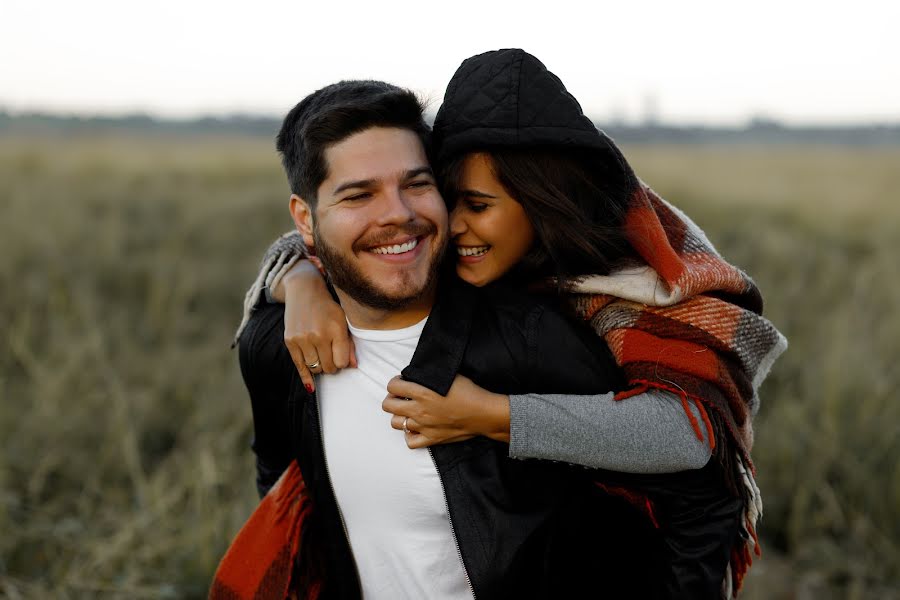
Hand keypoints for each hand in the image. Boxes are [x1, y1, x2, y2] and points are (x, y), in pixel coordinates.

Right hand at [280, 260, 355, 392]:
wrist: (304, 291)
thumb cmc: (327, 308)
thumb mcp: (343, 321)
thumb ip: (349, 345)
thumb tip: (352, 367)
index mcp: (335, 329)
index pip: (342, 362)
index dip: (343, 362)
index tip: (341, 356)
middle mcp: (318, 335)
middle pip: (329, 367)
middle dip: (332, 365)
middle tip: (331, 355)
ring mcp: (302, 338)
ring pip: (315, 368)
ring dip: (320, 367)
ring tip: (321, 356)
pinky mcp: (290, 341)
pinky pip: (299, 366)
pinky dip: (306, 377)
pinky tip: (311, 387)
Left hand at [382, 375, 510, 448]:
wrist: (484, 413)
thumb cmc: (469, 391)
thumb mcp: (448, 376)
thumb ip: (429, 376)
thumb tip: (417, 374)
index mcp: (422, 392)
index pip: (393, 386)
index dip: (395, 382)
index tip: (402, 381)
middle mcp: (419, 410)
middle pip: (388, 405)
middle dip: (391, 398)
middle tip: (401, 396)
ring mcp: (423, 426)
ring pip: (395, 423)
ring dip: (399, 415)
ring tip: (408, 411)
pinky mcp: (431, 439)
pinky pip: (410, 442)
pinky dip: (409, 435)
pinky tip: (415, 428)